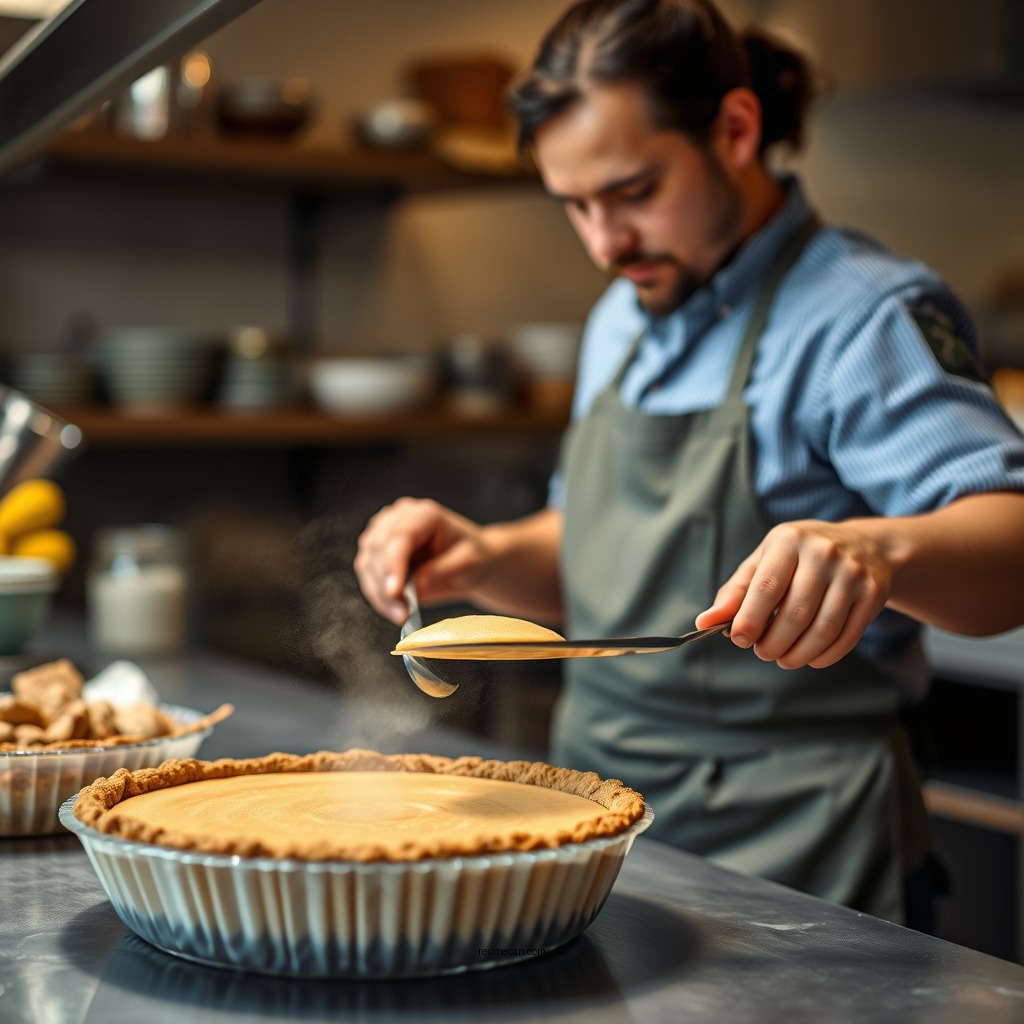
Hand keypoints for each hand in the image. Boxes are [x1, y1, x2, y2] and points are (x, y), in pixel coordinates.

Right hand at [354, 498, 491, 623]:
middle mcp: (399, 517)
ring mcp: (384, 531)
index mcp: (424, 514)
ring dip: (379, 594)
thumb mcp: (468, 563)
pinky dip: (378, 595)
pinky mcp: (377, 549)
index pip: (399, 535)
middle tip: (402, 613)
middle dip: (385, 585)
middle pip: (378, 548)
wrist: (469, 561)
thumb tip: (415, 587)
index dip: (393, 564)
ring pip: (367, 563)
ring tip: (401, 614)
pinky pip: (367, 574)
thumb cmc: (473, 556)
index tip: (395, 592)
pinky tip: (395, 609)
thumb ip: (442, 571)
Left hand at [694, 520, 892, 668]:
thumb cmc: (800, 557)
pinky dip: (824, 656)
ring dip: (798, 654)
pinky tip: (810, 658)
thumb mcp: (764, 561)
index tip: (741, 640)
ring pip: (822, 630)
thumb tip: (705, 621)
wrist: (865, 545)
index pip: (767, 587)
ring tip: (784, 658)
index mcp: (789, 540)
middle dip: (773, 643)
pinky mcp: (873, 594)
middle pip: (795, 614)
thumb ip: (735, 592)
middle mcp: (824, 553)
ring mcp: (852, 573)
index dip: (750, 619)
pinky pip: (846, 637)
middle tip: (763, 652)